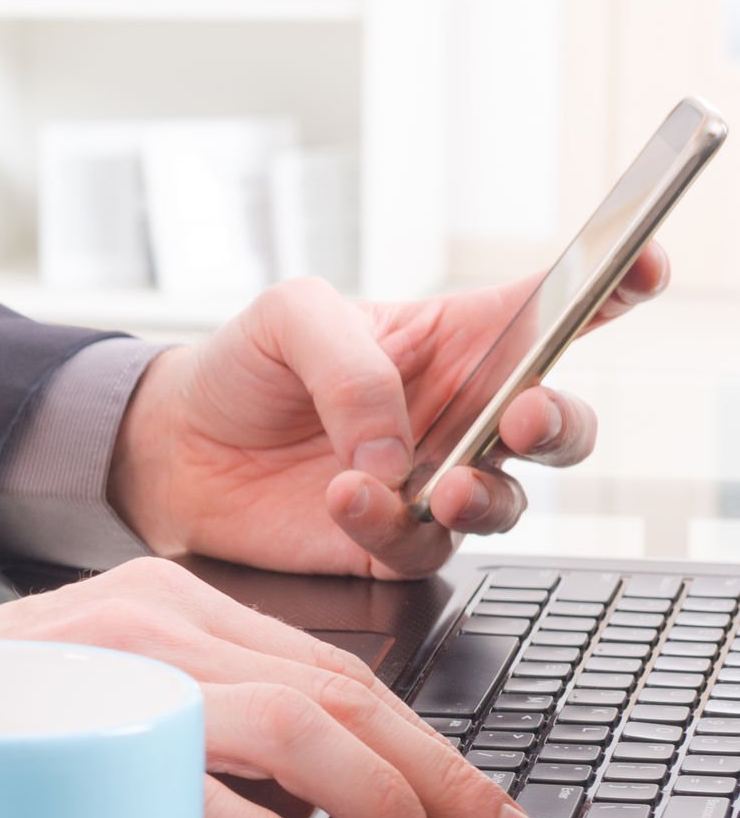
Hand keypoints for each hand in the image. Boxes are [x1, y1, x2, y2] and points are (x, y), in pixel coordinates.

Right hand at [0, 559, 550, 817]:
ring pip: (307, 721)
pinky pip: (221, 780)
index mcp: (161, 601)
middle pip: (345, 688)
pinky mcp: (81, 719)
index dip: (423, 744)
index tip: (474, 810)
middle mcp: (153, 615)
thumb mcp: (87, 708)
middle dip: (442, 778)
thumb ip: (183, 734)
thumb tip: (308, 812)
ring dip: (388, 807)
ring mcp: (119, 662)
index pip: (330, 665)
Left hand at [109, 248, 668, 578]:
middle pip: (558, 425)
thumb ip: (351, 363)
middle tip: (521, 420)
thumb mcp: (288, 317)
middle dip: (558, 424)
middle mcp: (461, 416)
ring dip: (479, 495)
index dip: (615, 286)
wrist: (173, 446)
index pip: (553, 309)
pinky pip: (421, 549)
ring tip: (431, 485)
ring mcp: (433, 485)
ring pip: (506, 503)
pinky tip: (346, 496)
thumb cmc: (245, 366)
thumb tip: (395, 447)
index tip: (644, 268)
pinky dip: (387, 526)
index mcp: (457, 341)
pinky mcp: (390, 545)